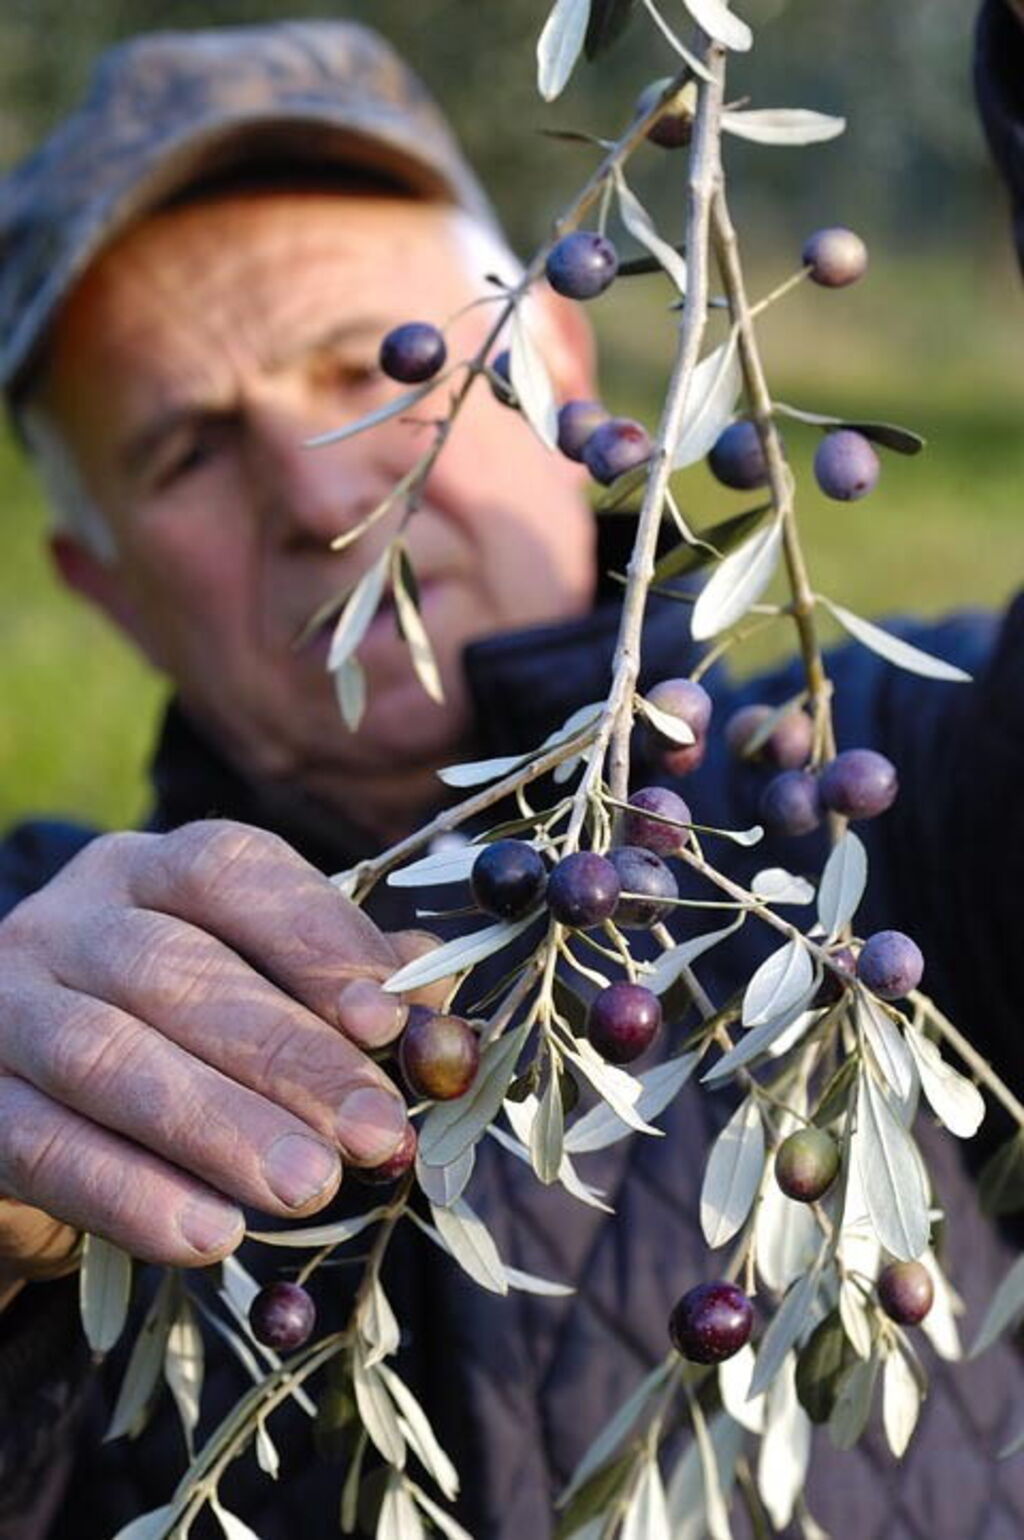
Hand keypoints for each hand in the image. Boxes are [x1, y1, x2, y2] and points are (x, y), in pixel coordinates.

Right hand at [0, 821, 436, 1273]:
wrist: (35, 1114)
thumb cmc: (181, 1042)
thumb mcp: (262, 999)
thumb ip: (352, 998)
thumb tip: (441, 1028)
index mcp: (152, 872)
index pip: (230, 873)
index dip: (314, 941)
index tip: (390, 1023)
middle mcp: (70, 919)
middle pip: (178, 971)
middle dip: (289, 1057)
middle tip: (377, 1135)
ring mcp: (5, 1004)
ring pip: (107, 1055)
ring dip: (218, 1127)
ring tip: (311, 1189)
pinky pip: (43, 1145)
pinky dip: (130, 1193)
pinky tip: (211, 1236)